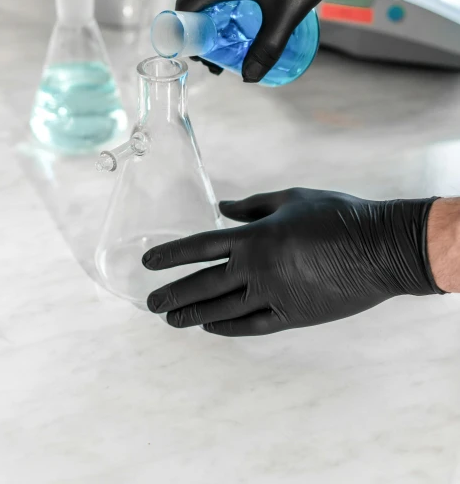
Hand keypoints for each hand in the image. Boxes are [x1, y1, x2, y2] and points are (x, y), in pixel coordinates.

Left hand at [143, 188, 441, 335]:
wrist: (379, 249)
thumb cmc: (337, 214)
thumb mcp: (291, 199)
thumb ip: (253, 205)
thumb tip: (223, 208)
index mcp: (255, 237)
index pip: (200, 247)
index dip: (171, 255)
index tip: (148, 262)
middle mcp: (257, 269)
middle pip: (203, 284)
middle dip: (173, 294)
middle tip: (151, 303)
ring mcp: (274, 296)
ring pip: (222, 309)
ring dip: (193, 314)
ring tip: (172, 319)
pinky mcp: (292, 315)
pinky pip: (251, 326)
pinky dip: (227, 327)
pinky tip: (210, 327)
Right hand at [177, 0, 386, 82]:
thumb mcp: (289, 11)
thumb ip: (268, 46)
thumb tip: (250, 77)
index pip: (185, 7)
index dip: (186, 34)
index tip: (201, 54)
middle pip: (201, 2)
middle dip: (209, 32)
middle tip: (225, 55)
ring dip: (224, 16)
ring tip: (243, 38)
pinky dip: (236, 1)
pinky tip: (259, 13)